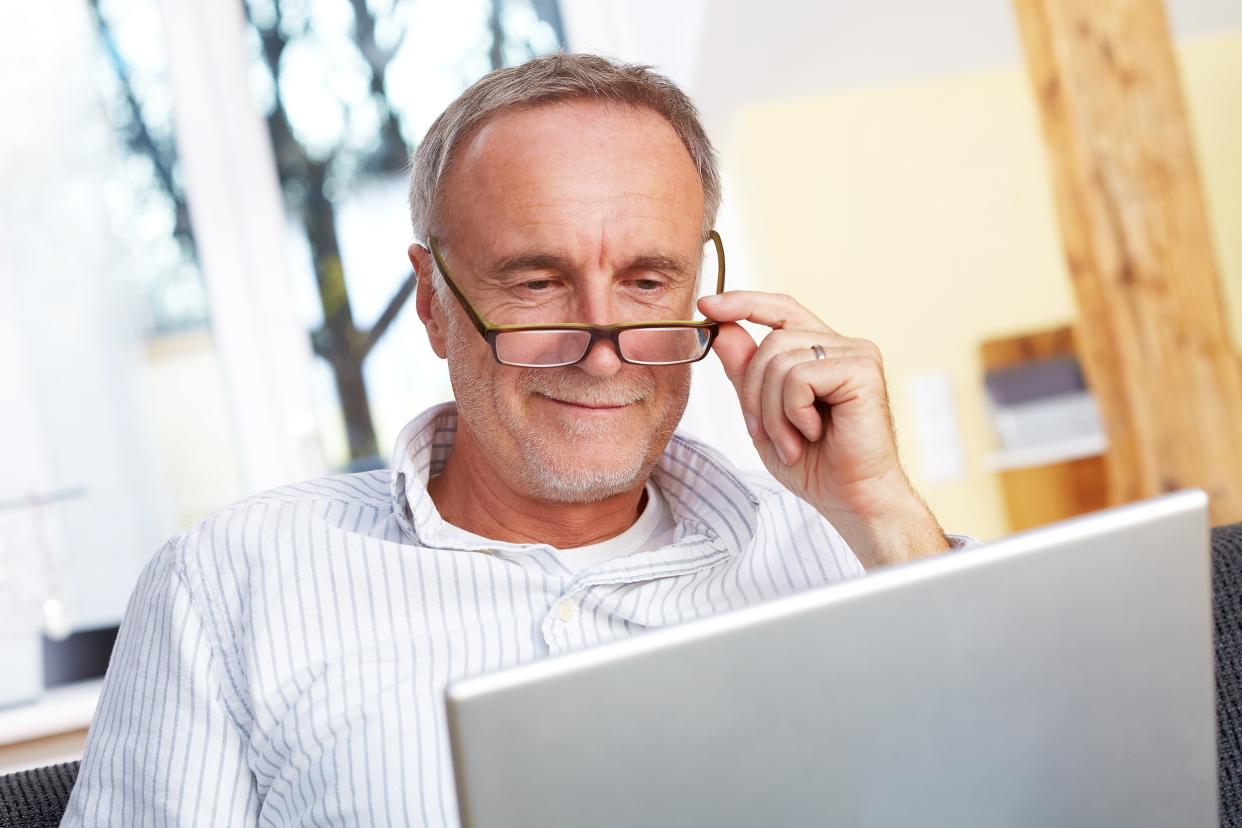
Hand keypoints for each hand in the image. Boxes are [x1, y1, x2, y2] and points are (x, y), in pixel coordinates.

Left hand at [698, 291, 948, 567]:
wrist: (851, 500)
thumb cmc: (815, 464)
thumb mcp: (763, 415)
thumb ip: (745, 373)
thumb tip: (723, 331)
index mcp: (821, 351)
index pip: (781, 310)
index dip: (744, 302)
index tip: (707, 304)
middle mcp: (842, 345)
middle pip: (771, 341)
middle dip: (754, 391)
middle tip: (766, 433)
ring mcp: (856, 354)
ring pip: (780, 358)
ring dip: (772, 409)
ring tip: (792, 440)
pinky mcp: (863, 370)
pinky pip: (800, 376)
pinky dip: (793, 412)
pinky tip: (813, 433)